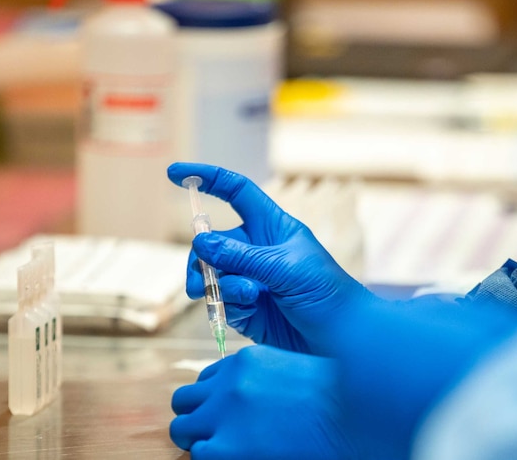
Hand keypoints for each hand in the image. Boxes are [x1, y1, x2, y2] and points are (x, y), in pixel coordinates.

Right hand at [167, 162, 371, 354]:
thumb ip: (240, 255)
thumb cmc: (327, 294)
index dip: (207, 179)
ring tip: (239, 298)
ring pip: (211, 273)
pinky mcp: (245, 309)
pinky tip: (248, 311)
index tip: (174, 173)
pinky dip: (227, 304)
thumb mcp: (285, 268)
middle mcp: (257, 250)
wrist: (341, 342)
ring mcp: (250, 279)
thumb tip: (200, 241)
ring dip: (215, 284)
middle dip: (200, 258)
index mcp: (272, 227)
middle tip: (199, 279)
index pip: (235, 192)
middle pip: (211, 241)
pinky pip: (220, 300)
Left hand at [170, 345, 355, 459]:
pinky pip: (199, 456)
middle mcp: (229, 382)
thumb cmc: (336, 404)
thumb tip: (250, 405)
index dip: (217, 401)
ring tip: (226, 451)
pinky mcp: (225, 448)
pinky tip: (240, 458)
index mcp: (247, 361)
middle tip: (220, 436)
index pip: (209, 380)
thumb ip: (265, 381)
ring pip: (182, 429)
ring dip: (199, 441)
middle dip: (198, 418)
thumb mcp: (294, 376)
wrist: (355, 423)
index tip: (234, 416)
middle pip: (185, 399)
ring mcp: (224, 414)